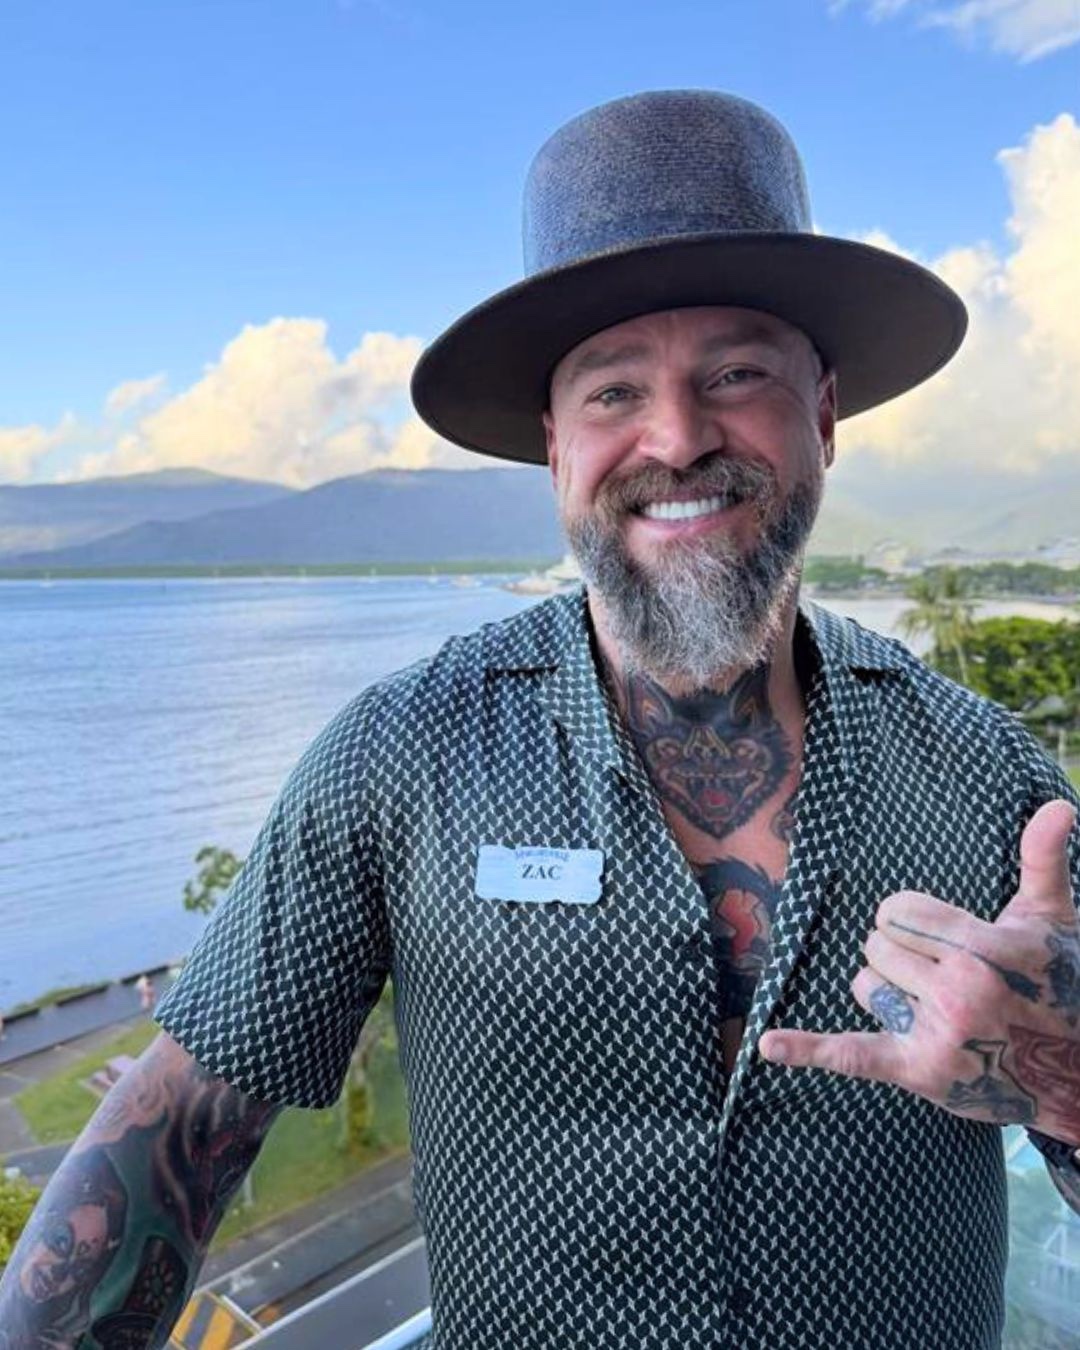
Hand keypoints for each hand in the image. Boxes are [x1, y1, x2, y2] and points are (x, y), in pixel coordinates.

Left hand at [759, 800, 1079, 1143]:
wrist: (1075, 1073)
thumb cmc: (1058, 983)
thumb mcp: (1052, 920)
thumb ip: (1043, 859)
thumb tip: (1059, 806)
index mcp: (989, 948)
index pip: (897, 912)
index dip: (910, 921)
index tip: (941, 936)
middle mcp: (963, 991)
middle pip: (878, 945)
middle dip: (902, 955)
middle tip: (950, 979)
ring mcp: (940, 1034)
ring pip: (865, 985)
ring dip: (889, 993)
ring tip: (941, 1011)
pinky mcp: (919, 1071)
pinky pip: (852, 1053)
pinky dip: (807, 1050)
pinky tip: (768, 1046)